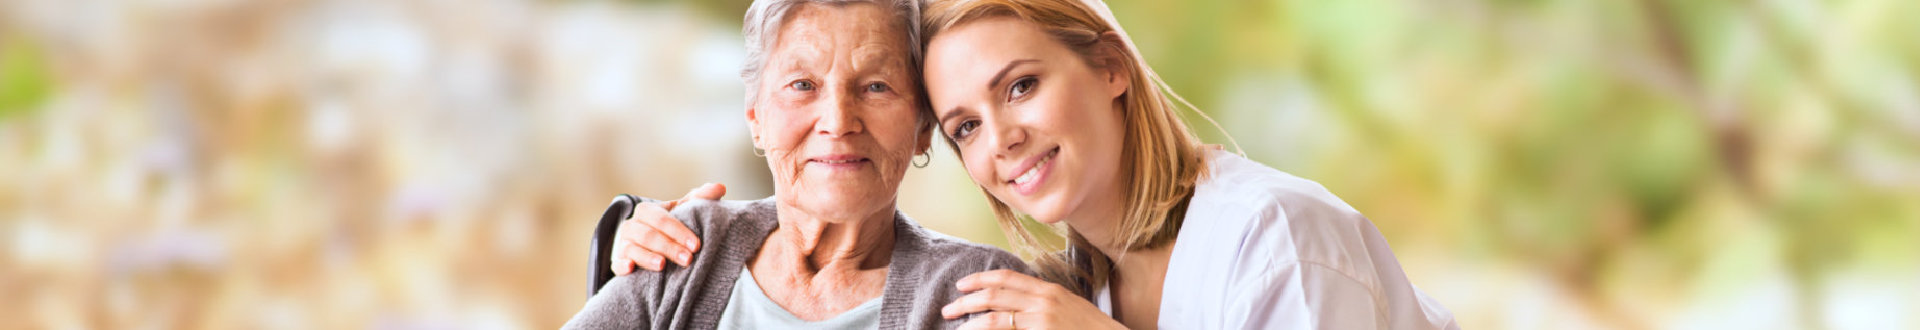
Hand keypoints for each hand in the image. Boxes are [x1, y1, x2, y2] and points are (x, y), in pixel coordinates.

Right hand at [610, 183, 725, 274]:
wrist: (646, 243)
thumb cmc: (668, 226)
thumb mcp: (682, 211)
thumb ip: (699, 199)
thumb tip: (720, 187)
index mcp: (646, 211)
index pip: (661, 219)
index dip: (679, 231)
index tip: (696, 245)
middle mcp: (631, 226)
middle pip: (648, 235)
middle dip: (669, 247)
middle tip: (688, 259)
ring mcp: (623, 244)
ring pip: (632, 249)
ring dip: (647, 257)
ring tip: (663, 265)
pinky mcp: (618, 261)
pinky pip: (616, 263)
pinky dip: (622, 265)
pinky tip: (631, 269)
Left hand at [941, 270, 1124, 329]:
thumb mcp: (1069, 309)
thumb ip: (1045, 303)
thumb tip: (1019, 306)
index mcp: (1049, 290)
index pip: (1008, 277)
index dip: (981, 279)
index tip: (963, 284)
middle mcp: (1044, 301)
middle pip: (995, 294)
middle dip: (967, 300)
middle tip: (949, 309)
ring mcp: (1042, 319)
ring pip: (996, 316)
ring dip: (971, 321)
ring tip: (955, 326)